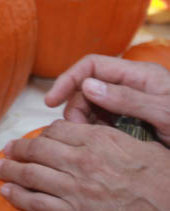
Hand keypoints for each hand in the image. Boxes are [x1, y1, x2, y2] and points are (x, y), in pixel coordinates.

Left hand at [0, 119, 169, 210]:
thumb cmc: (162, 177)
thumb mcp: (137, 144)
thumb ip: (106, 135)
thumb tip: (84, 132)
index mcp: (98, 140)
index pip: (56, 130)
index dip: (42, 133)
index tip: (35, 138)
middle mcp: (83, 162)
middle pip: (37, 149)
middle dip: (18, 149)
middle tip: (7, 149)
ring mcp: (77, 190)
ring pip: (31, 174)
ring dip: (10, 170)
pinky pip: (39, 204)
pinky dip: (19, 196)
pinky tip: (7, 191)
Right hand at [45, 54, 169, 144]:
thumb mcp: (164, 113)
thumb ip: (127, 98)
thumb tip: (88, 86)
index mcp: (139, 75)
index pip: (91, 65)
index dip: (68, 80)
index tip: (52, 101)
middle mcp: (133, 86)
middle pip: (89, 87)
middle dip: (77, 106)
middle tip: (76, 130)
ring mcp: (133, 104)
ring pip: (95, 107)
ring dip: (86, 121)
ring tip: (89, 140)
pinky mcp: (135, 122)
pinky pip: (107, 123)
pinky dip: (97, 132)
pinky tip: (99, 144)